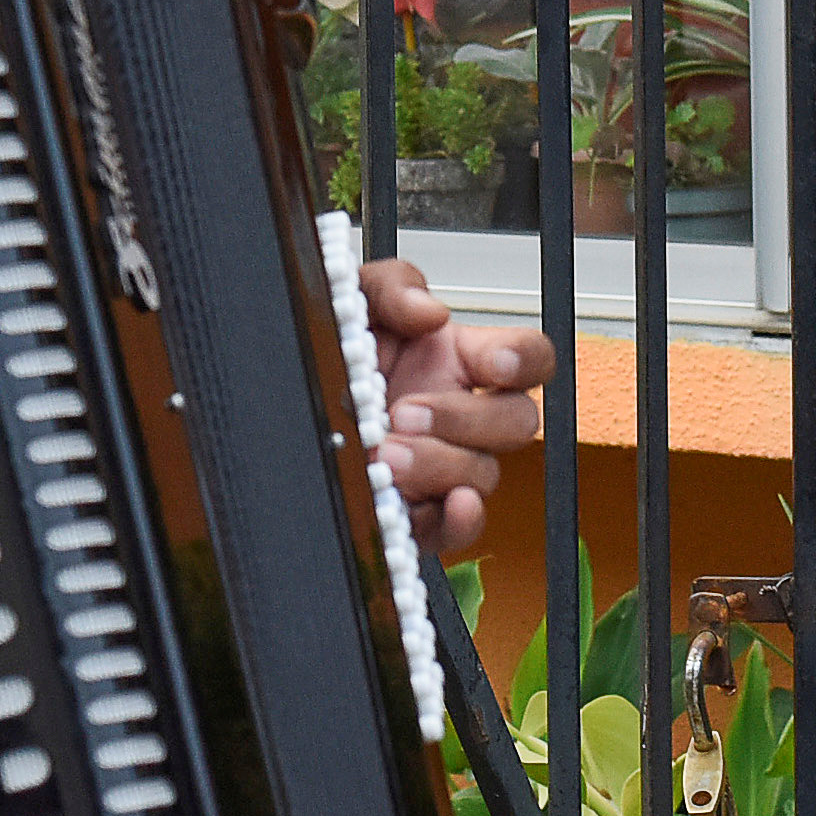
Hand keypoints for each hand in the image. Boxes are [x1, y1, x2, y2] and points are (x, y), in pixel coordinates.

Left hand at [358, 256, 551, 559]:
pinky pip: (456, 527)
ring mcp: (448, 464)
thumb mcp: (354, 299)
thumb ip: (394, 288)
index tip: (492, 363)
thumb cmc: (334, 351)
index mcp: (462, 358)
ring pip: (483, 473)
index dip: (524, 359)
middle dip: (463, 417)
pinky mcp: (422, 510)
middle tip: (404, 412)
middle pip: (517, 422)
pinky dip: (455, 520)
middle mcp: (464, 415)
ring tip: (382, 454)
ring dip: (439, 464)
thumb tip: (430, 313)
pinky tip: (435, 504)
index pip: (530, 357)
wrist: (284, 401)